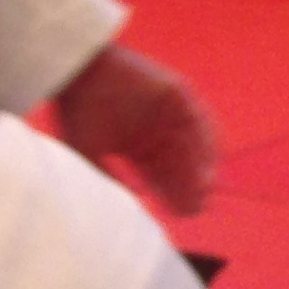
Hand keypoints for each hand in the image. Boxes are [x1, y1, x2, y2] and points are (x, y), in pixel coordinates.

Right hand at [55, 42, 217, 217]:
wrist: (80, 73)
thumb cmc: (77, 112)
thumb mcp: (89, 154)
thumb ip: (107, 178)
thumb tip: (124, 210)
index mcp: (136, 145)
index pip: (160, 175)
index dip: (171, 195)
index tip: (180, 215)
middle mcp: (155, 130)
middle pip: (179, 164)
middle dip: (188, 186)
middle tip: (197, 208)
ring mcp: (169, 112)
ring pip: (191, 145)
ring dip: (199, 167)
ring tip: (204, 189)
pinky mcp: (178, 94)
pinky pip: (199, 119)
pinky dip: (206, 139)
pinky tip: (210, 159)